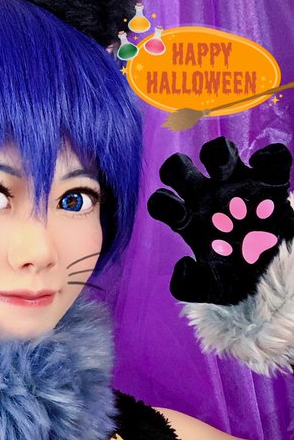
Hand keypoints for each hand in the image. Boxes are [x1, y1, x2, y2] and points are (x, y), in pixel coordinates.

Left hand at [147, 137, 293, 304]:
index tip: (182, 219)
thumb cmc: (238, 278)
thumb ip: (190, 287)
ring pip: (218, 149)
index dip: (164, 205)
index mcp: (189, 218)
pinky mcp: (270, 181)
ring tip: (228, 174)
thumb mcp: (213, 290)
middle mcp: (206, 196)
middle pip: (178, 167)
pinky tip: (265, 173)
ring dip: (219, 153)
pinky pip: (271, 156)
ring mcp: (236, 184)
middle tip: (198, 188)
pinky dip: (270, 157)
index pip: (161, 202)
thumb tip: (184, 263)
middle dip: (180, 170)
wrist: (278, 279)